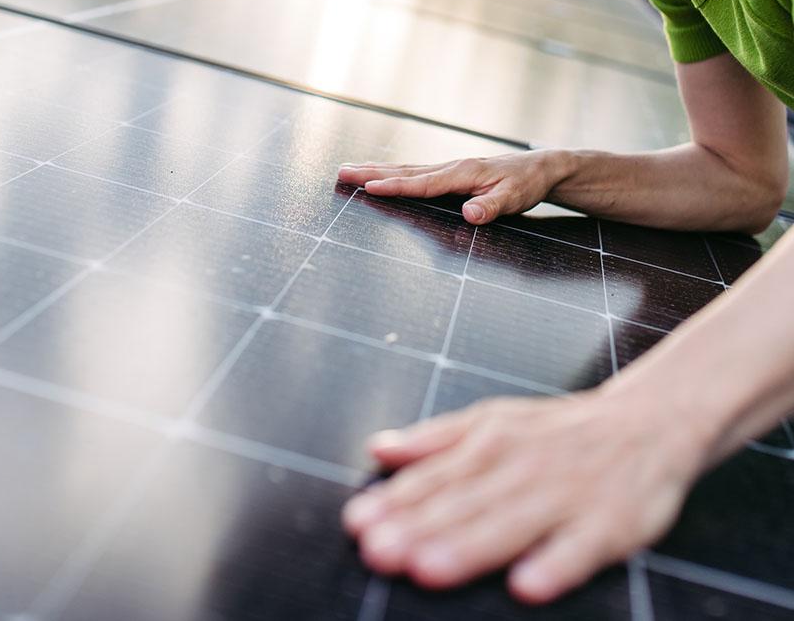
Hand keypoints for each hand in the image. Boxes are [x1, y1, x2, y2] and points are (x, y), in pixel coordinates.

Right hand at [337, 151, 562, 224]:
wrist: (541, 168)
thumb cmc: (527, 184)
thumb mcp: (515, 199)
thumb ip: (491, 207)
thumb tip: (469, 216)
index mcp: (462, 173)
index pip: (422, 183)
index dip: (395, 186)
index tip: (368, 187)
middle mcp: (451, 167)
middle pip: (404, 170)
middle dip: (371, 172)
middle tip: (341, 172)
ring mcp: (449, 168)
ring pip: (406, 169)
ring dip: (377, 169)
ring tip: (350, 170)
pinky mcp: (450, 172)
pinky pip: (415, 172)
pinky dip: (393, 172)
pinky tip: (382, 174)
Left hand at [341, 388, 698, 602]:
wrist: (648, 422)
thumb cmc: (559, 431)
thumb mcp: (494, 420)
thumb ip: (436, 438)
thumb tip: (379, 448)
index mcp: (491, 442)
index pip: (435, 476)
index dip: (395, 501)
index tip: (358, 522)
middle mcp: (523, 465)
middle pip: (465, 502)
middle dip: (419, 528)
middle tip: (377, 551)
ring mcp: (566, 495)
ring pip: (510, 524)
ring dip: (469, 546)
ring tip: (427, 567)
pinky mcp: (609, 524)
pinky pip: (579, 548)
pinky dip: (554, 564)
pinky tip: (526, 585)